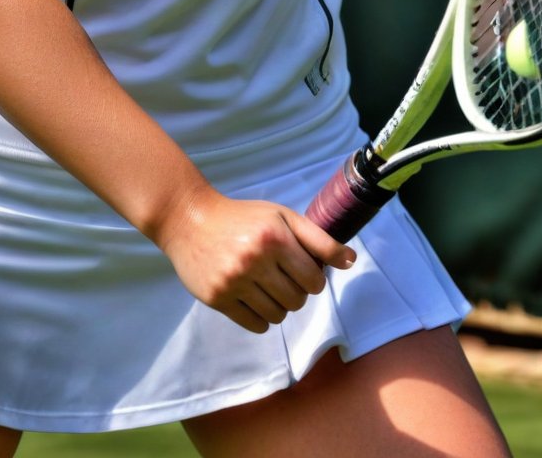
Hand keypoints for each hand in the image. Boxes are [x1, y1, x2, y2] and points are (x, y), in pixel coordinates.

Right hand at [154, 182, 355, 333]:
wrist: (189, 220)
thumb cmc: (242, 217)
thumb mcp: (281, 217)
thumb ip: (318, 238)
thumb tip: (351, 261)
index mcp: (274, 238)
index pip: (315, 280)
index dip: (312, 277)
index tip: (300, 269)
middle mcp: (255, 261)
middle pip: (297, 301)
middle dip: (296, 292)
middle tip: (281, 277)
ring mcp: (234, 282)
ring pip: (278, 316)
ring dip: (278, 306)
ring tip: (264, 286)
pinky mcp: (218, 299)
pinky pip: (256, 326)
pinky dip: (260, 317)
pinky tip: (251, 297)